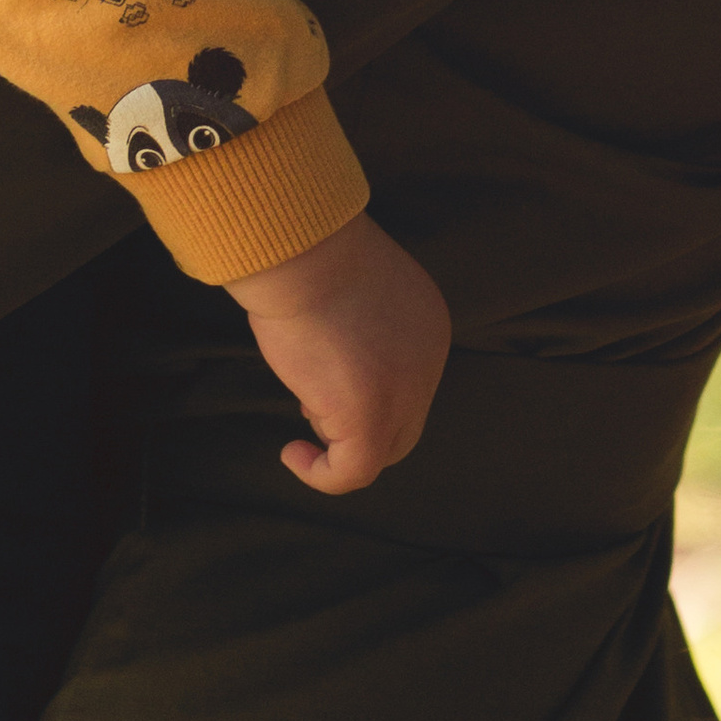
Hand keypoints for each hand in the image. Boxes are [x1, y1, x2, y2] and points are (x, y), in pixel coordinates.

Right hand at [228, 210, 451, 493]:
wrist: (300, 246)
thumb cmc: (309, 255)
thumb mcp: (352, 290)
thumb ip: (361, 331)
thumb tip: (333, 376)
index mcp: (429, 326)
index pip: (406, 383)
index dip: (362, 391)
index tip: (320, 375)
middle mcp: (429, 363)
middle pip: (402, 424)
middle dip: (355, 421)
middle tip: (309, 401)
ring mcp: (404, 394)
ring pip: (379, 450)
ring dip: (335, 437)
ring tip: (302, 396)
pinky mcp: (370, 420)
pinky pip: (351, 473)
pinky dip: (320, 474)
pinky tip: (292, 452)